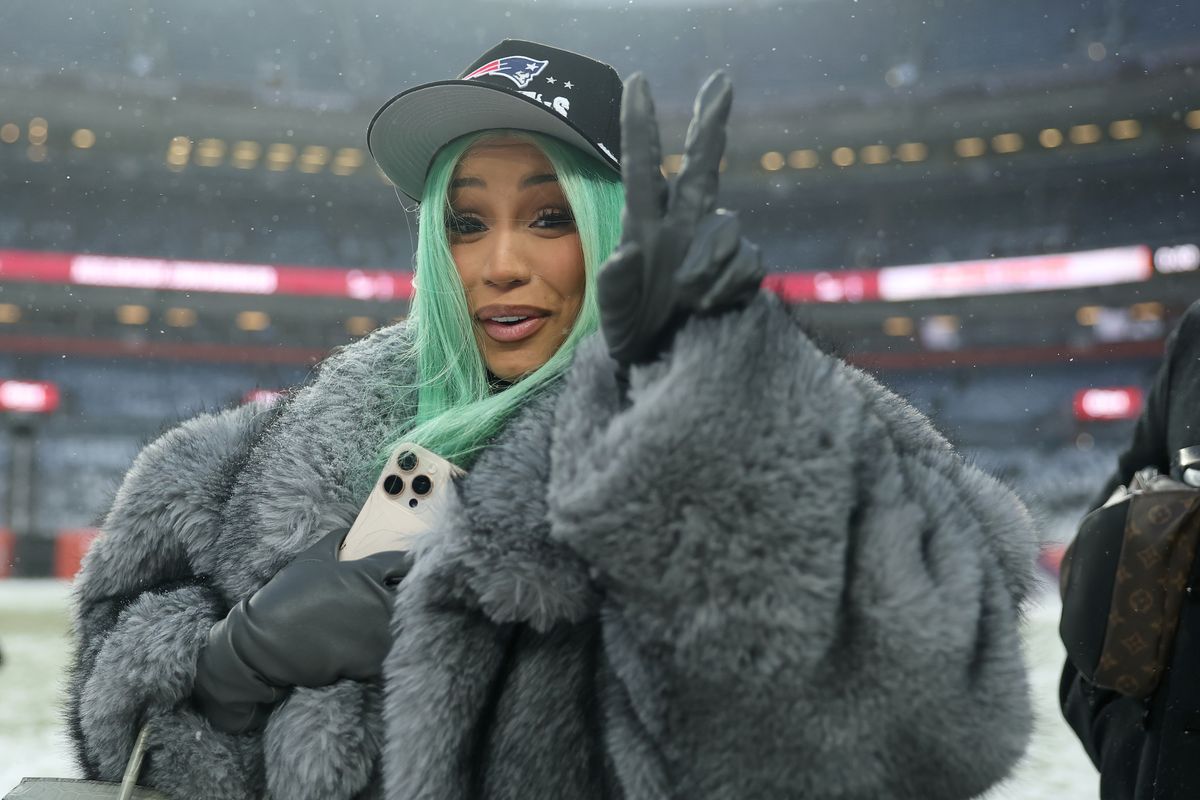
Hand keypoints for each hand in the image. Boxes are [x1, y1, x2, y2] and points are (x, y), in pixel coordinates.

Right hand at [192, 529, 409, 732]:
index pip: (405, 562)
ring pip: (410, 624)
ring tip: (415, 620)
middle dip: (421, 592)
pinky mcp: (372, 660)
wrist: (265, 645)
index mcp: (365, 573)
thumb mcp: (310, 559)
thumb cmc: (285, 598)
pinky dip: (397, 647)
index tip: (420, 565)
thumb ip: (336, 541)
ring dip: (412, 621)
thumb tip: (351, 530)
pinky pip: (396, 651)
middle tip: (424, 592)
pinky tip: (394, 644)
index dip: (414, 563)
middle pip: (416, 594)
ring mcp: (377, 632)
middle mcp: (377, 600)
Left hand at [598, 71, 763, 370]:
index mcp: (643, 223)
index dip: (640, 124)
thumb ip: (615, 284)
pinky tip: (709, 308)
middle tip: (722, 81)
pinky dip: (729, 286)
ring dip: (708, 263)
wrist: (666, 364)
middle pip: (702, 165)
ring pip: (728, 226)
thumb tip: (624, 253)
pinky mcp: (741, 266)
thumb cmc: (631, 333)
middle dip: (712, 123)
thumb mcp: (613, 315)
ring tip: (687, 298)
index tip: (636, 81)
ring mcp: (713, 243)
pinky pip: (748, 261)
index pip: (642, 166)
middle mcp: (682, 223)